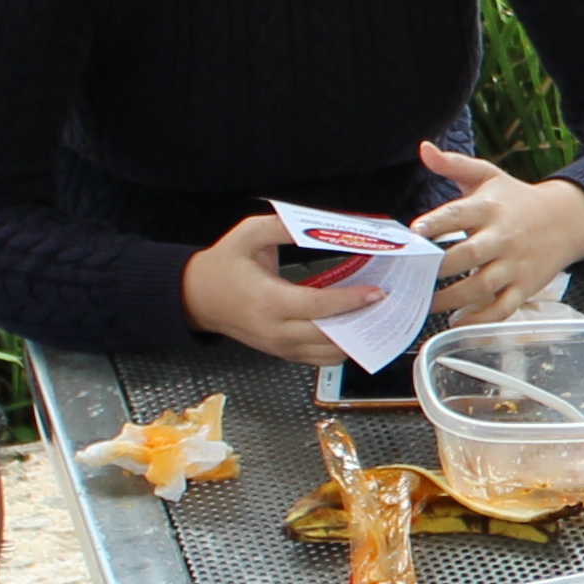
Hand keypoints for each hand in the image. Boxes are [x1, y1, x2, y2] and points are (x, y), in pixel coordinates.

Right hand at [182, 210, 383, 361]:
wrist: (196, 297)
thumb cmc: (224, 264)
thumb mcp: (248, 235)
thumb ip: (283, 227)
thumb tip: (319, 224)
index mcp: (268, 301)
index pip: (318, 307)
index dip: (350, 301)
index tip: (377, 292)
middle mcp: (275, 331)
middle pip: (329, 337)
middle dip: (362, 322)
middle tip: (387, 304)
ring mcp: (279, 347)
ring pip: (328, 355)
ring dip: (356, 339)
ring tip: (376, 315)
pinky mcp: (283, 354)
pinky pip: (320, 359)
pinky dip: (342, 348)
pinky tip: (356, 327)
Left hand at [414, 144, 583, 325]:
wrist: (566, 220)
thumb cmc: (516, 199)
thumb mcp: (488, 176)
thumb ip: (454, 164)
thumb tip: (423, 149)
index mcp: (490, 207)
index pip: (460, 214)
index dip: (437, 223)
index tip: (415, 232)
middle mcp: (503, 237)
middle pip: (469, 255)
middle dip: (438, 268)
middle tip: (410, 277)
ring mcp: (515, 265)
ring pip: (482, 286)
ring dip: (451, 299)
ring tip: (424, 304)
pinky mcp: (525, 286)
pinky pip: (503, 308)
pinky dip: (480, 319)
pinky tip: (456, 321)